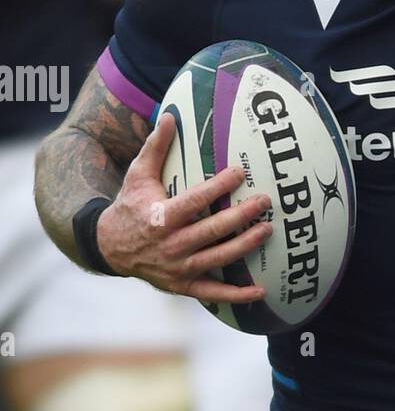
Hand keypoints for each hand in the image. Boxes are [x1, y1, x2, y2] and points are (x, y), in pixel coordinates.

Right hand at [96, 111, 272, 304]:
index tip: (240, 173)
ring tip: (268, 230)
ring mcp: (178, 268)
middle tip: (264, 202)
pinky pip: (213, 294)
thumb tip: (171, 116)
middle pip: (212, 230)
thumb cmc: (130, 206)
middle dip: (241, 216)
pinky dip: (237, 295)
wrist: (110, 247)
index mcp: (161, 216)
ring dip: (245, 245)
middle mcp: (171, 244)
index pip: (196, 200)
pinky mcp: (183, 286)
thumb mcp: (137, 175)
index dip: (219, 186)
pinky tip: (261, 291)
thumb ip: (155, 147)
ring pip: (218, 258)